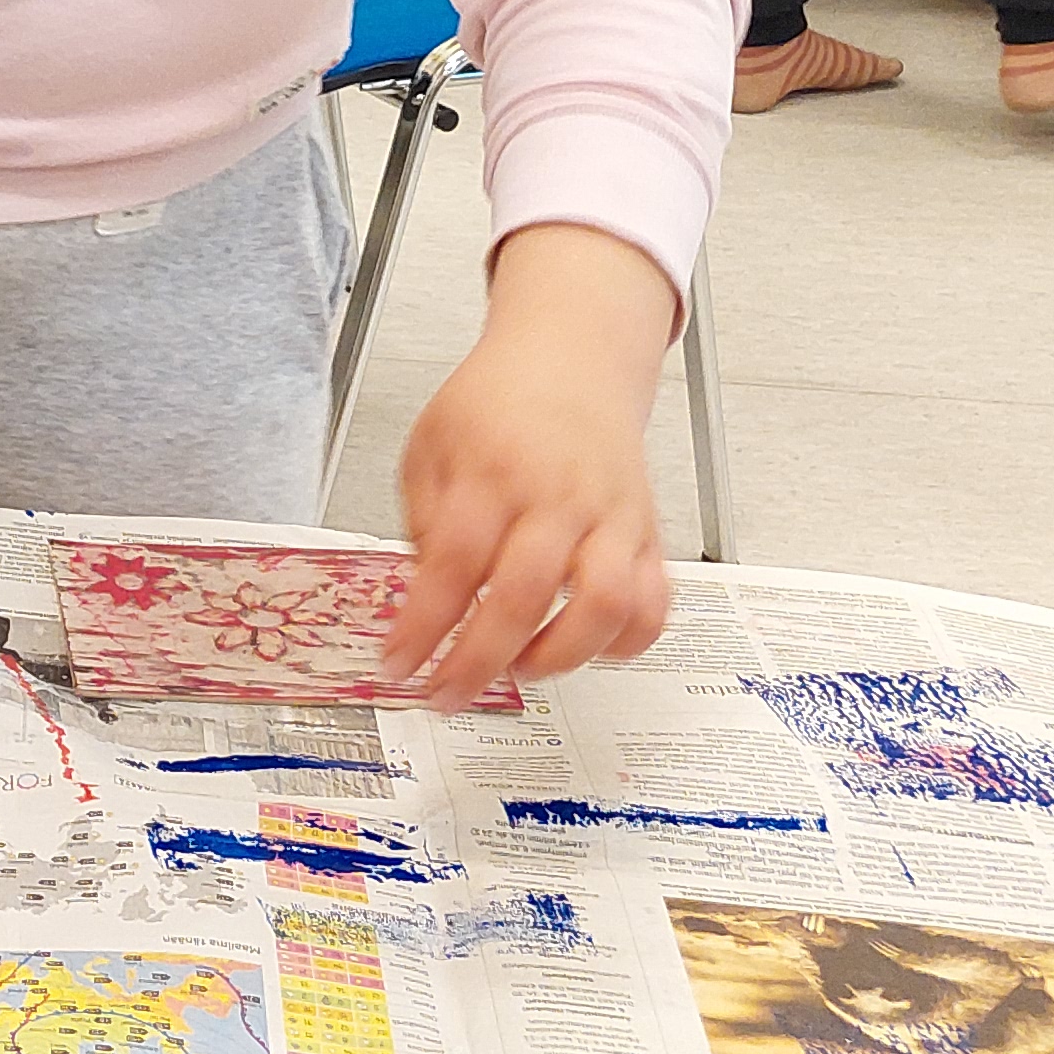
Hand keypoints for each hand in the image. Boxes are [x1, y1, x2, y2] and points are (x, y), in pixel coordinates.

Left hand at [380, 225, 677, 705]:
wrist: (571, 360)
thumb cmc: (495, 405)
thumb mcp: (430, 446)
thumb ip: (422, 521)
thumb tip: (421, 600)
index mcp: (490, 472)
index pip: (451, 563)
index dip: (423, 625)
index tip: (398, 664)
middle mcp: (555, 497)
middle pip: (522, 595)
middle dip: (477, 661)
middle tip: (446, 693)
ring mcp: (609, 517)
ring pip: (603, 605)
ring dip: (558, 657)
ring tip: (518, 669)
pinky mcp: (647, 533)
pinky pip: (654, 602)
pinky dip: (626, 641)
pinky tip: (586, 648)